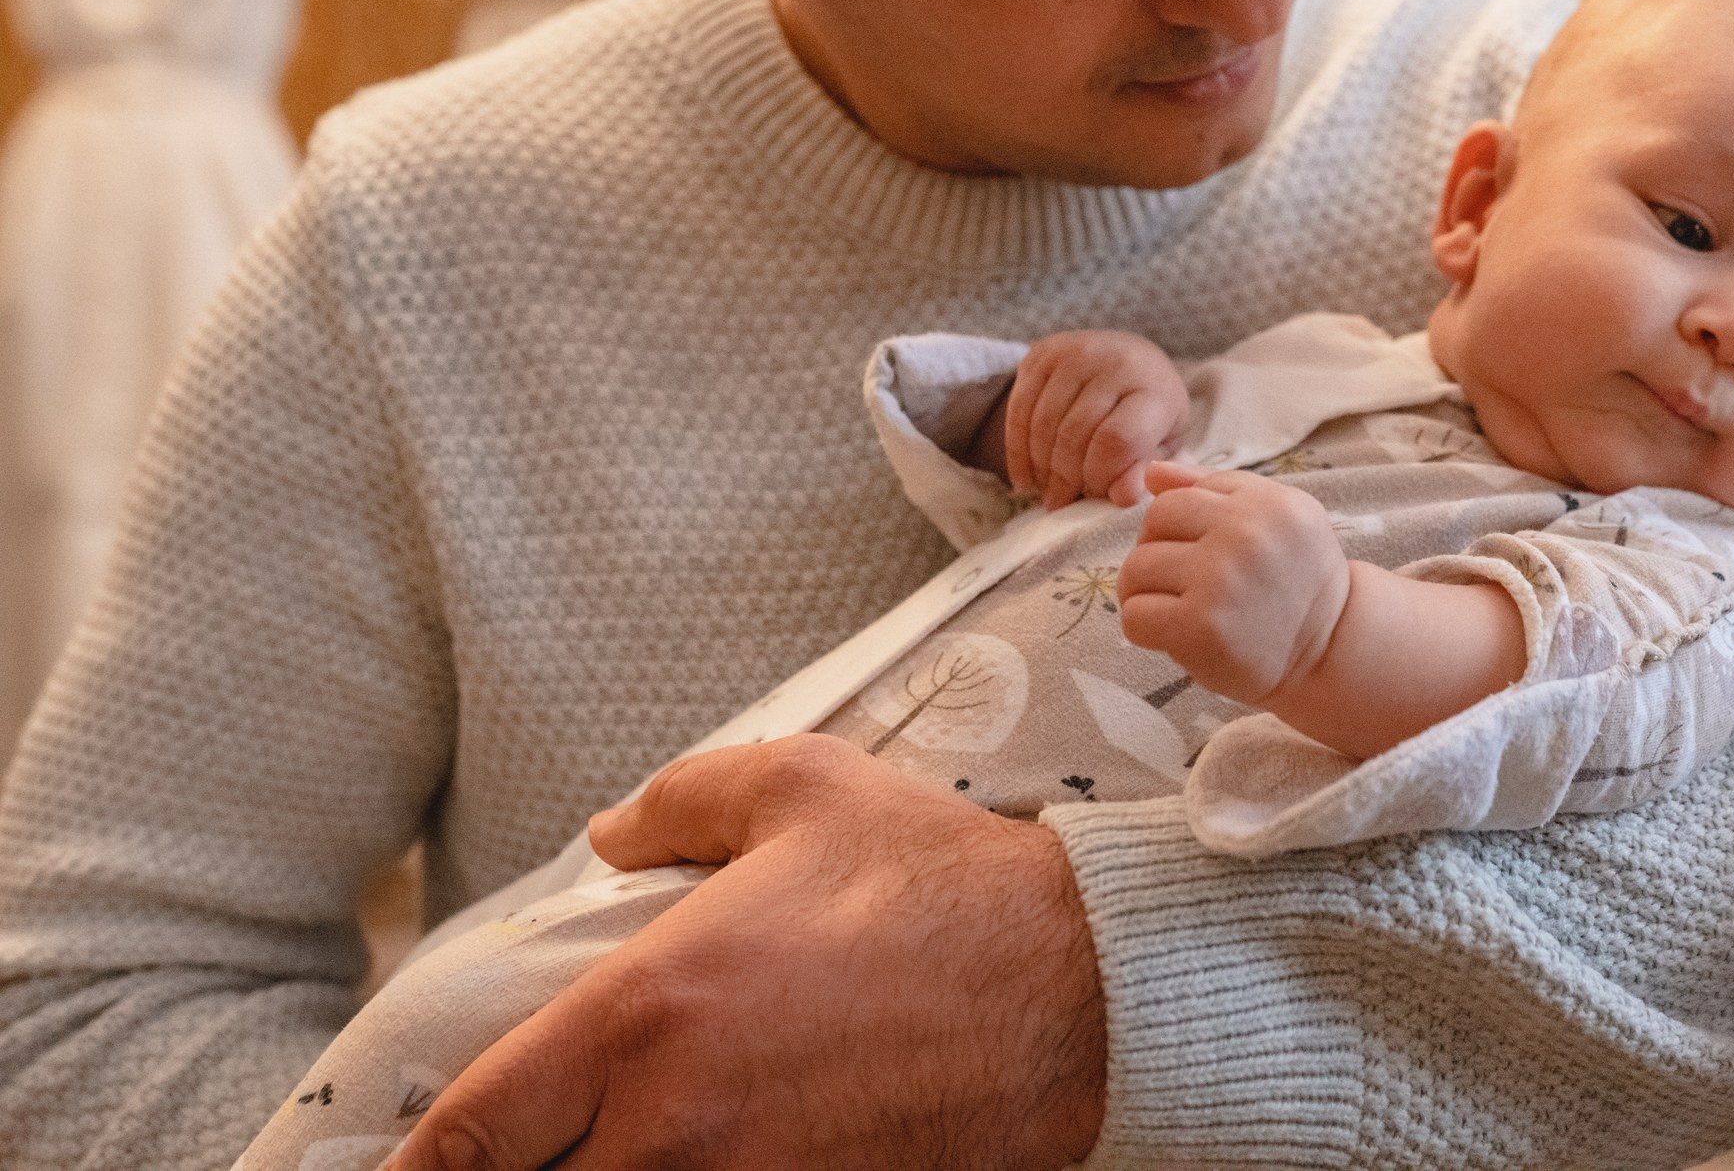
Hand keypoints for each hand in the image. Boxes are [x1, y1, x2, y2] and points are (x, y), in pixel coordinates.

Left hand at [388, 736, 1105, 1170]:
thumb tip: (607, 837)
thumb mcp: (802, 788)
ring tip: (609, 1155)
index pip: (469, 1137)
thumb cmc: (935, 883)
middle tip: (510, 1160)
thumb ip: (681, 802)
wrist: (1077, 984)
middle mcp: (672, 1127)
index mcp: (642, 1016)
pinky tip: (706, 1163)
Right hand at [1004, 329, 1187, 508]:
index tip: (1095, 492)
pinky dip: (1017, 450)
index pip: (1115, 440)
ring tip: (1046, 491)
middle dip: (1064, 477)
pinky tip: (1024, 477)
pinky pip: (1020, 409)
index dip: (1098, 476)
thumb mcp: (1161, 443)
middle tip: (1061, 501)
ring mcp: (1075, 352)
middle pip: (1074, 433)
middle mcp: (1115, 362)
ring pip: (1043, 423)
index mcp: (1153, 389)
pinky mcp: (1044, 353)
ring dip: (1040, 466)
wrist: (1133, 360)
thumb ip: (1142, 470)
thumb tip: (1122, 498)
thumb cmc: (1150, 411)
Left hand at [1118, 461, 1349, 706]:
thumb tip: (1153, 470)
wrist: (1328, 650)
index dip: (1175, 528)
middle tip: (1182, 583)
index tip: (1196, 555)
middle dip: (1156, 553)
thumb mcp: (1277, 516)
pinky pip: (1134, 616)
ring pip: (1136, 569)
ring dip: (1144, 592)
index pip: (1176, 497)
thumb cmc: (1296, 579)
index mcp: (1264, 503)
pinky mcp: (1201, 627)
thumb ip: (1216, 488)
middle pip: (1152, 526)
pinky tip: (1172, 633)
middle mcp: (1245, 535)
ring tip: (1176, 607)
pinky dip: (1144, 628)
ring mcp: (1220, 581)